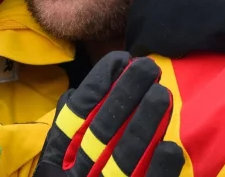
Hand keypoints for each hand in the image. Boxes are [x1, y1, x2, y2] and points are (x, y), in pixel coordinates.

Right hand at [34, 52, 183, 176]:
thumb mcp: (53, 171)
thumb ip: (62, 137)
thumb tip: (72, 96)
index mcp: (53, 166)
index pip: (74, 117)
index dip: (97, 85)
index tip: (119, 60)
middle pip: (101, 130)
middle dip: (125, 94)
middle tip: (148, 67)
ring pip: (123, 156)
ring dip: (145, 123)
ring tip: (163, 95)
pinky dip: (158, 169)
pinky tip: (171, 147)